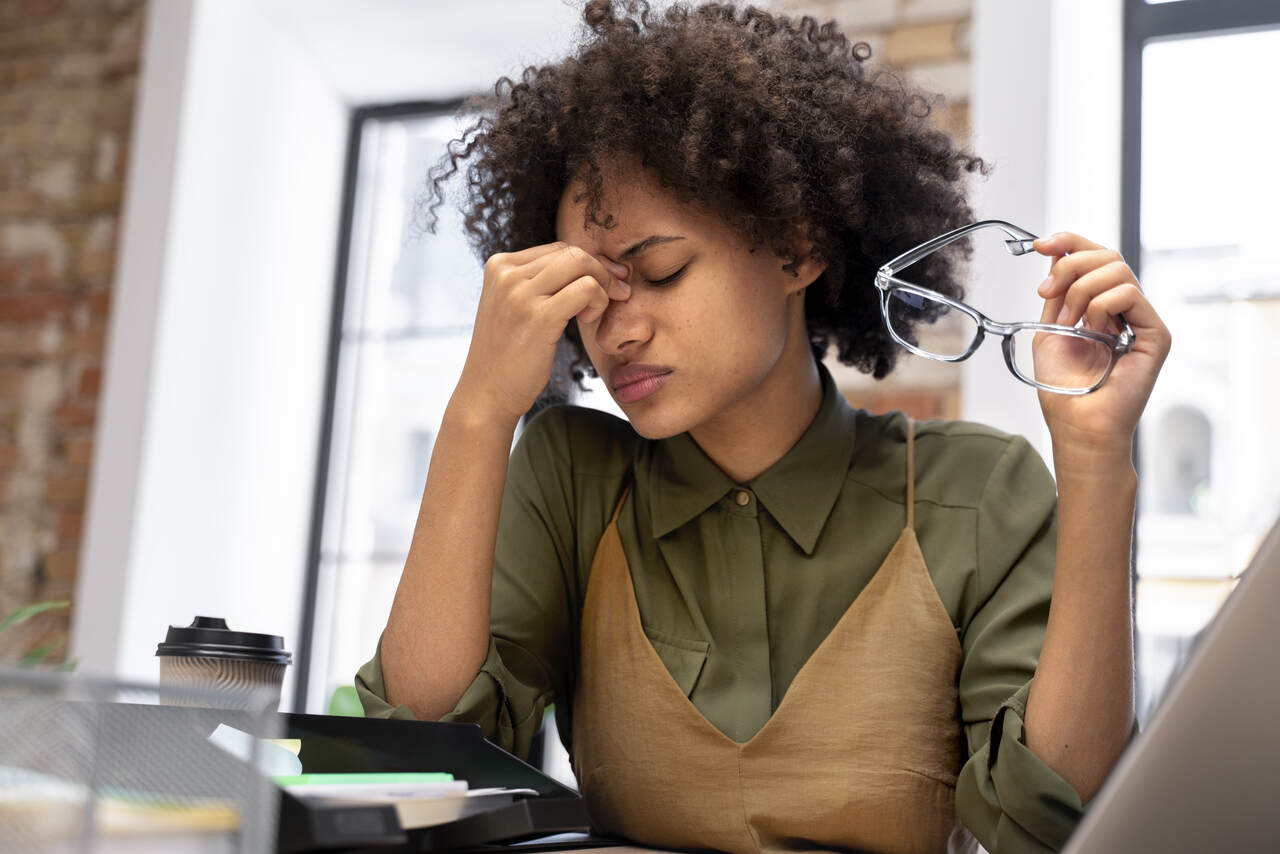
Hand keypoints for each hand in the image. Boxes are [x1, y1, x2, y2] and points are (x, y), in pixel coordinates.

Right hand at [454, 242, 630, 424]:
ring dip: (603, 285)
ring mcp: (520, 293)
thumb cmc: (507, 354)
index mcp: (499, 266)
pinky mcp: (539, 316)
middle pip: (572, 253)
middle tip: (618, 293)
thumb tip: (587, 263)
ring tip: (595, 312)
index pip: (557, 249)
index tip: (608, 281)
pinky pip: (586, 289)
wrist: (487, 393)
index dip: (589, 263)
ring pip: (581, 264)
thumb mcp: (512, 307)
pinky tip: (588, 320)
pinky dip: (599, 300)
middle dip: (603, 271)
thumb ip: (537, 282)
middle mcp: (507, 274)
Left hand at [1031, 232, 1171, 464]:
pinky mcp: (1156, 334)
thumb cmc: (1063, 388)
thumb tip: (1057, 255)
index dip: (1069, 243)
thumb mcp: (1050, 329)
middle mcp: (1125, 309)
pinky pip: (1130, 294)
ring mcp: (1142, 320)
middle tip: (1046, 293)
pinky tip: (1091, 328)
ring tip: (1068, 323)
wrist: (1077, 424)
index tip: (1039, 245)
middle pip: (1107, 256)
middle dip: (1070, 265)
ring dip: (1081, 290)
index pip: (1095, 257)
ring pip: (1117, 270)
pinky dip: (1101, 304)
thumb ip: (1057, 293)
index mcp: (1101, 306)